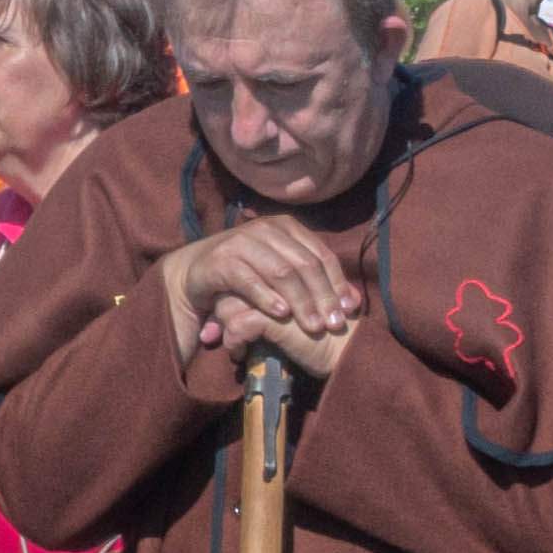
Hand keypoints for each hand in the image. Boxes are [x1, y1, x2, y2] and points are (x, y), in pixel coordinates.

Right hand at [160, 217, 362, 381]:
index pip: (322, 255)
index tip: (348, 311)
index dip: (338, 284)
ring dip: (300, 301)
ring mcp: (242, 241)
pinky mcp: (222, 260)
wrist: (198, 272)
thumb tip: (354, 303)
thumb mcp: (283, 274)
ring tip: (312, 326)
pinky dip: (267, 297)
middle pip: (304, 265)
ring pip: (281, 272)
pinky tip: (281, 314)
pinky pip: (250, 280)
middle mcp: (266, 228)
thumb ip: (315, 283)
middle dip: (322, 297)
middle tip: (333, 325)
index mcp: (287, 227)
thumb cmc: (247, 274)